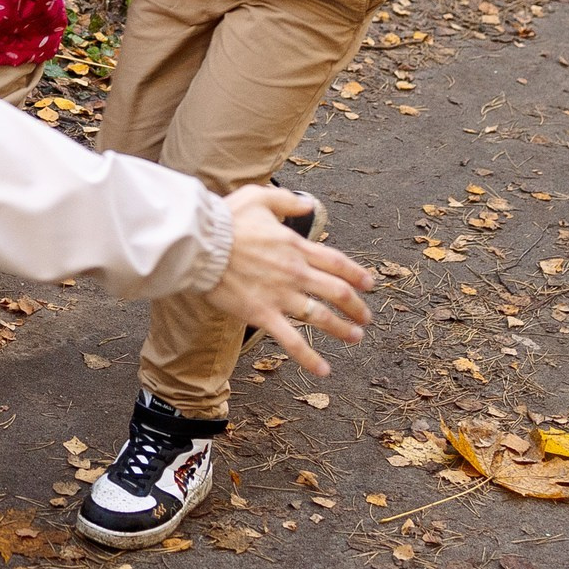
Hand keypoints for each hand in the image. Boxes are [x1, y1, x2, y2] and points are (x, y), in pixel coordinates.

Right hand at [201, 185, 375, 376]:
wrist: (200, 245)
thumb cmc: (225, 220)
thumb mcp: (258, 197)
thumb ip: (286, 200)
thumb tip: (307, 203)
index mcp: (295, 246)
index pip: (337, 262)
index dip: (357, 274)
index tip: (368, 284)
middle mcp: (295, 273)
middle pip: (337, 292)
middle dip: (356, 306)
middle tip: (365, 317)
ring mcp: (281, 296)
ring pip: (322, 317)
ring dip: (342, 329)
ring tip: (355, 338)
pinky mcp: (262, 315)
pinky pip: (291, 341)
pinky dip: (309, 358)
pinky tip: (323, 370)